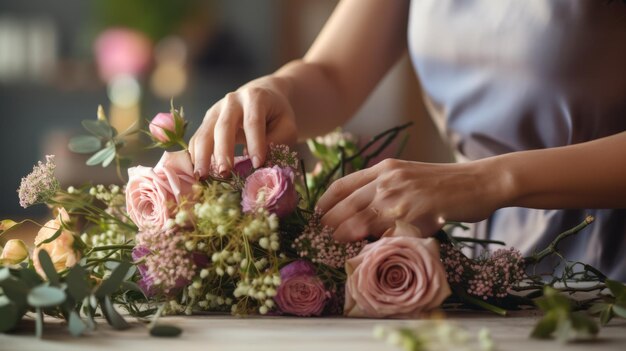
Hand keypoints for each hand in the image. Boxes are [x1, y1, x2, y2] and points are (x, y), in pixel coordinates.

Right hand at [189, 76, 297, 177]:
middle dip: (223, 151)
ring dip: (201, 157)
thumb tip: (259, 162)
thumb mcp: (287, 124)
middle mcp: (231, 102)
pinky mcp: (206, 122)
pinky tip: (196, 173)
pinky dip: (194, 157)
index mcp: (254, 98)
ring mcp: (215, 111)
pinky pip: (196, 140)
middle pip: (223, 127)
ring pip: (204, 134)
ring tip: (202, 177)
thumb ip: (277, 140)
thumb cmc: (276, 115)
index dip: (255, 143)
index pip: (253, 122)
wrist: (262, 96)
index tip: (257, 164)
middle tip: (225, 172)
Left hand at [316, 158, 508, 241]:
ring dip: (345, 236)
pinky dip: (377, 245)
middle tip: (320, 239)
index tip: (316, 216)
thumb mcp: (408, 175)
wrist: (479, 181)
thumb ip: (384, 188)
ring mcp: (402, 196)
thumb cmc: (444, 183)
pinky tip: (370, 252)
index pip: (342, 184)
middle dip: (329, 224)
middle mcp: (388, 179)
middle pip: (346, 205)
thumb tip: (360, 211)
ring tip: (335, 246)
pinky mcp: (417, 214)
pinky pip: (389, 234)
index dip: (324, 202)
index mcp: (384, 168)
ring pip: (361, 220)